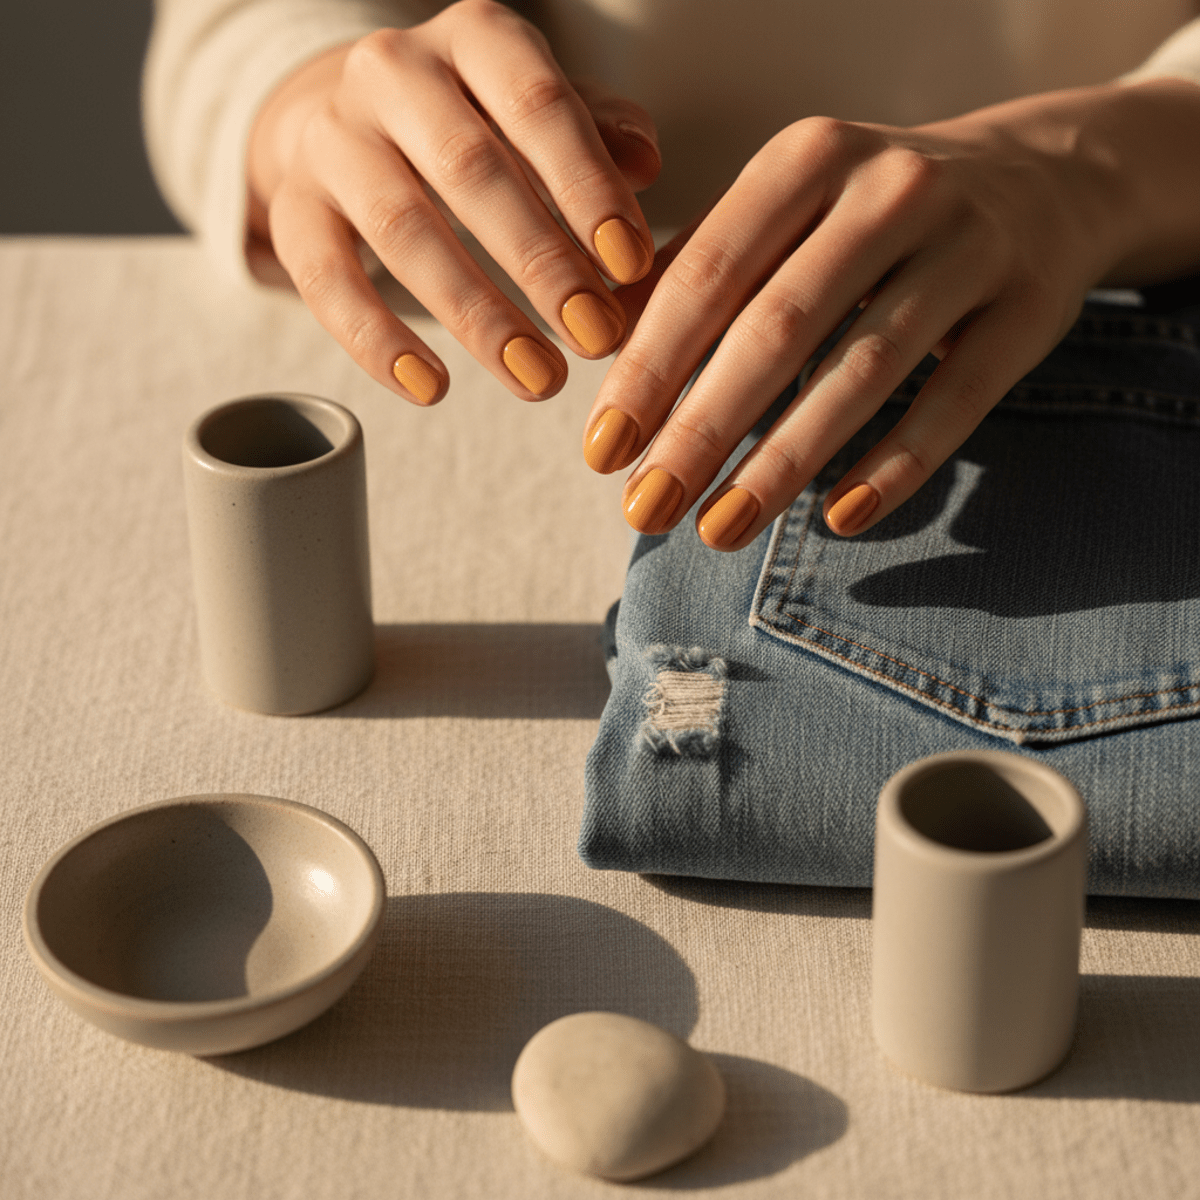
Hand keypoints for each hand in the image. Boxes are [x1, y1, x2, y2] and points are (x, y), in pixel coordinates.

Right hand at [247, 0, 658, 404]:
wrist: (354, 120)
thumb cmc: (481, 126)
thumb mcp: (546, 115)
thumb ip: (600, 135)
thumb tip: (646, 164)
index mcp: (475, 37)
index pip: (537, 103)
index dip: (587, 187)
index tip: (631, 265)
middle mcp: (393, 70)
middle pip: (469, 169)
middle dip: (540, 262)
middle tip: (595, 337)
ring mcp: (333, 136)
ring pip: (401, 228)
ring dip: (476, 315)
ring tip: (539, 379)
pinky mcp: (293, 204)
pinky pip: (325, 278)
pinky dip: (377, 340)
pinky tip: (433, 389)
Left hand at [584, 79, 1199, 544]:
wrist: (1042, 178)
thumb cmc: (870, 215)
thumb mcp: (787, 209)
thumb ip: (701, 267)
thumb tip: (602, 346)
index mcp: (807, 158)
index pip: (707, 275)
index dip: (648, 369)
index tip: (602, 452)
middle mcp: (889, 190)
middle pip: (777, 329)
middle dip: (701, 430)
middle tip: (646, 510)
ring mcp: (970, 245)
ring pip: (864, 372)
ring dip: (783, 463)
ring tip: (720, 530)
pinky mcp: (1030, 308)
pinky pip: (957, 402)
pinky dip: (896, 465)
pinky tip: (841, 518)